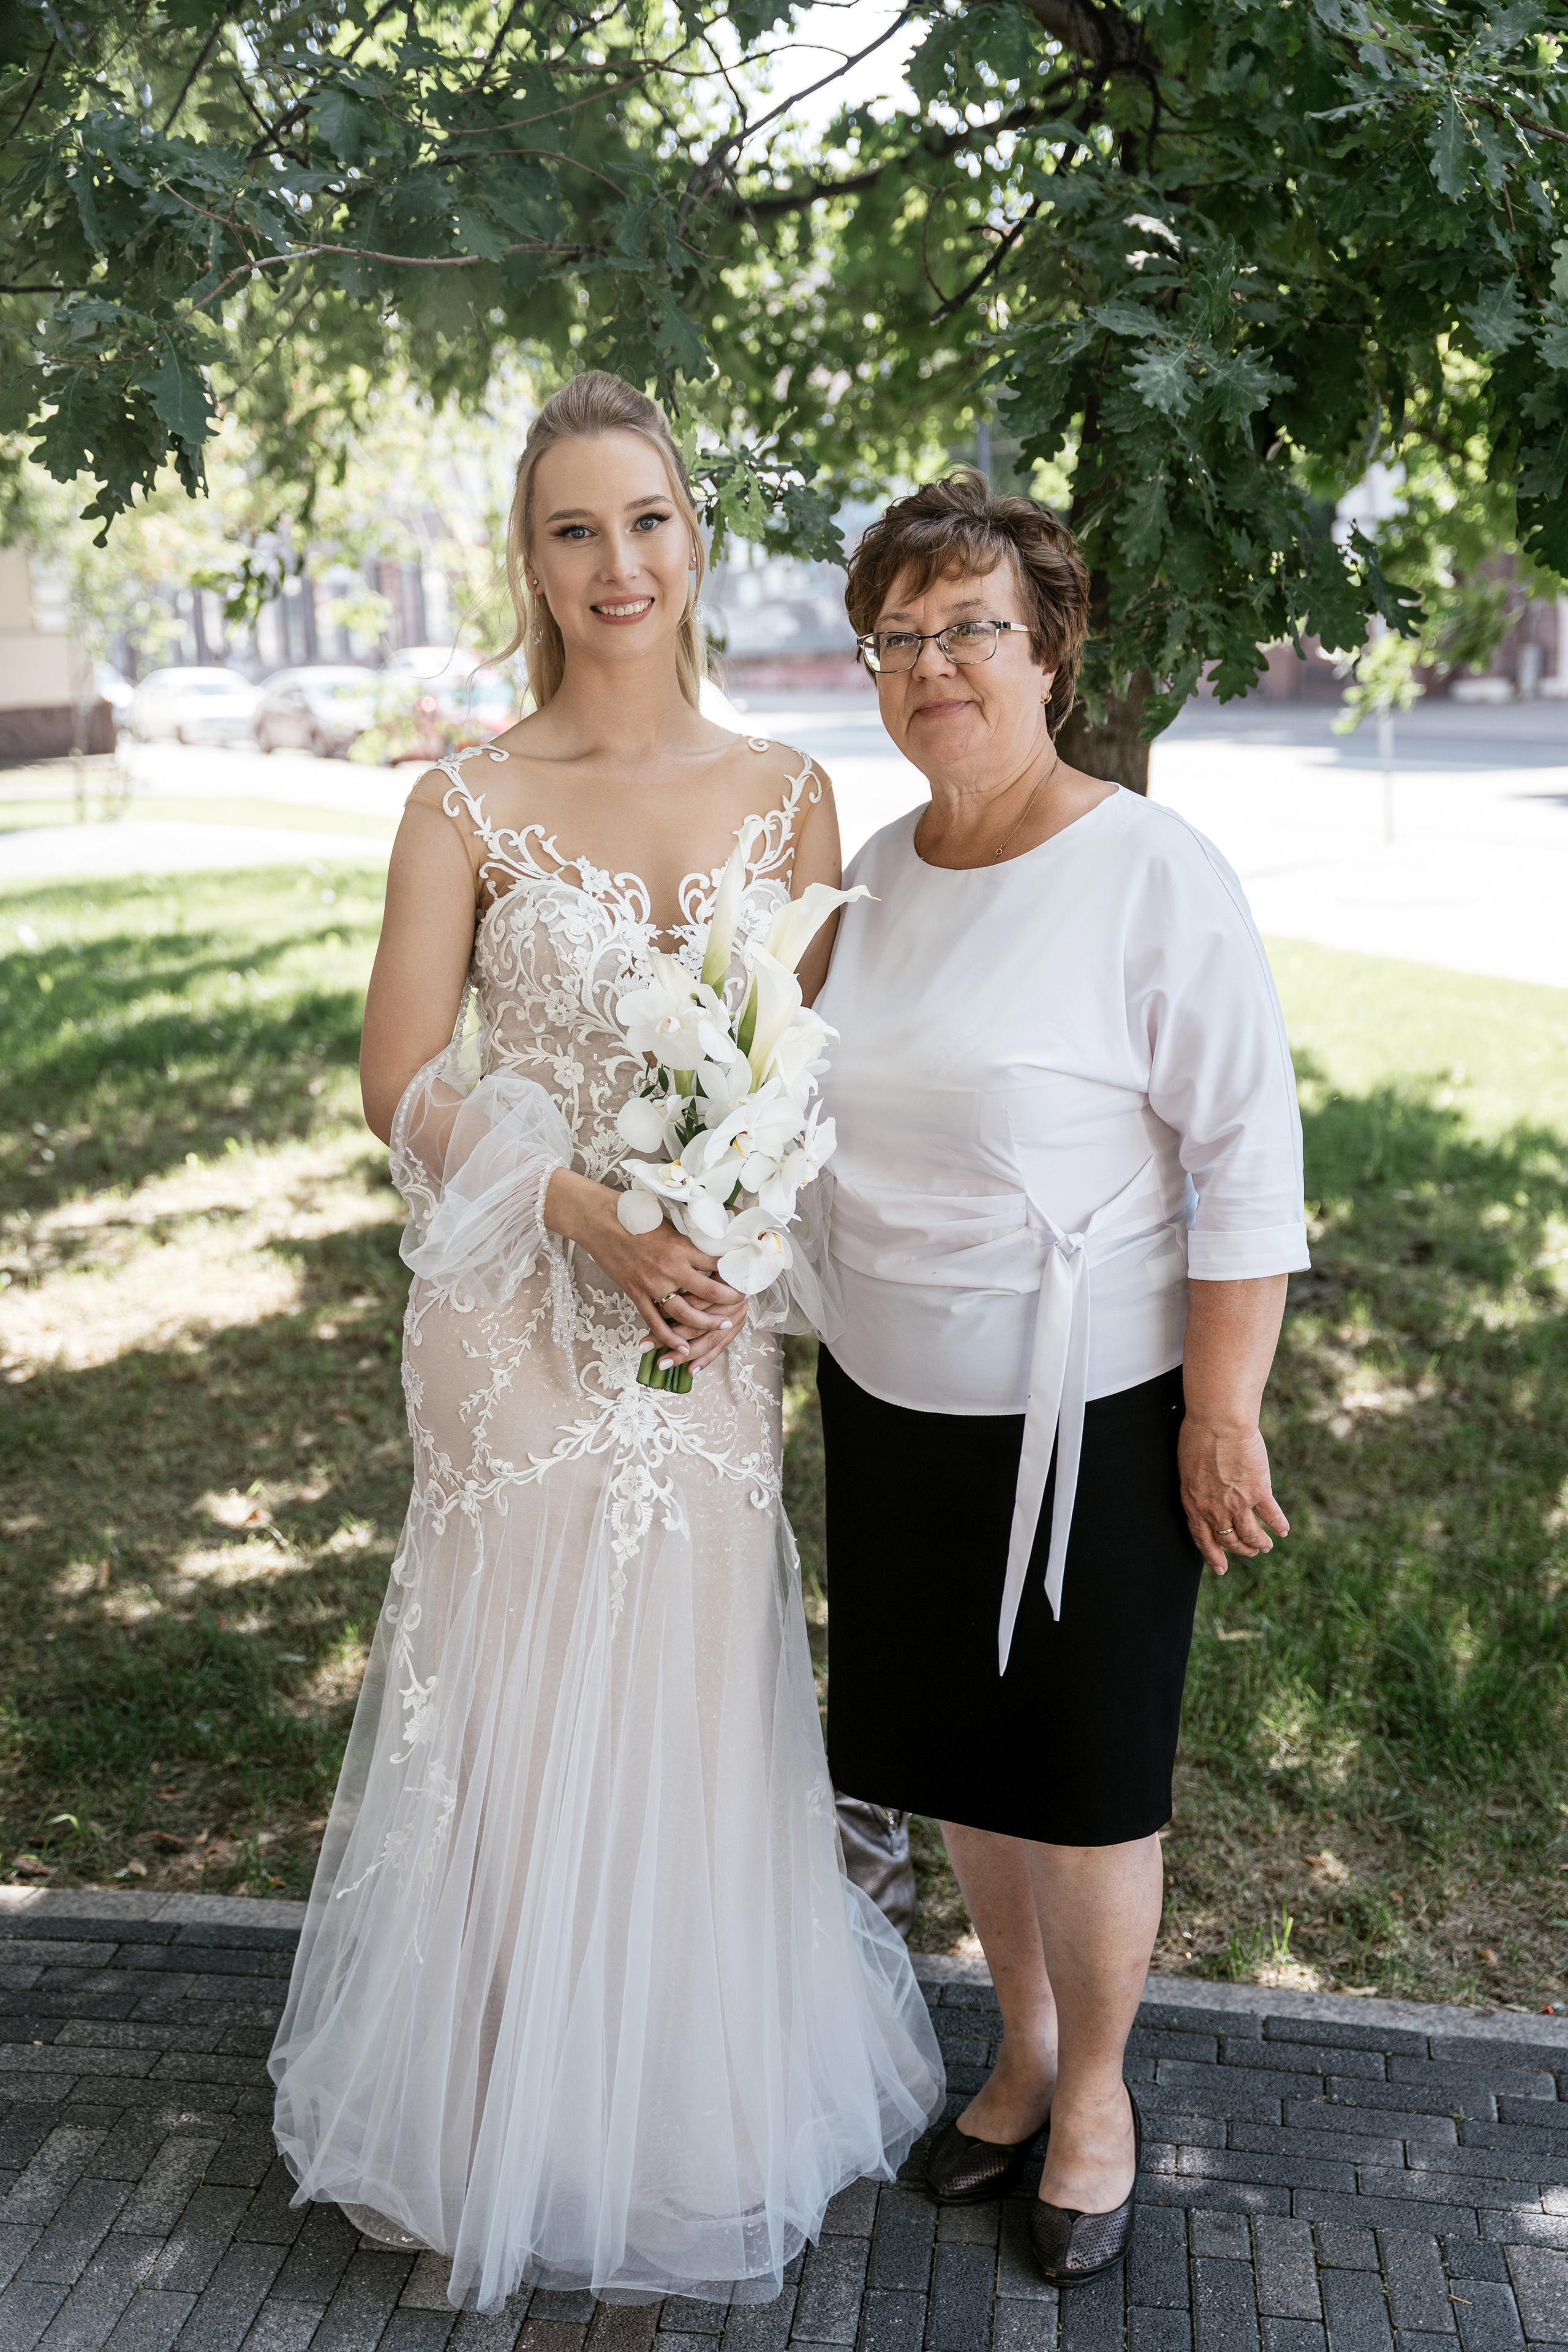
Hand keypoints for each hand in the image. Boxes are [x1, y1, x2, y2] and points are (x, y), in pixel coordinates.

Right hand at [544, 1171, 745, 1374]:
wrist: (599, 1221)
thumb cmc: (633, 1214)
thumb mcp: (668, 1220)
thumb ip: (688, 1236)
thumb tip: (710, 1240)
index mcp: (681, 1247)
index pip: (717, 1263)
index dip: (734, 1271)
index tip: (745, 1275)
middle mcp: (670, 1268)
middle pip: (709, 1291)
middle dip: (729, 1300)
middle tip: (742, 1304)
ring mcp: (652, 1284)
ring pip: (685, 1313)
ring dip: (706, 1323)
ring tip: (722, 1327)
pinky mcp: (636, 1293)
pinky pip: (655, 1321)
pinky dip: (669, 1337)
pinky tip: (682, 1346)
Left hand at [1177, 1417, 1287, 1572]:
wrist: (1218, 1423)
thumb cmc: (1198, 1436)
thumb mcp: (1188, 1468)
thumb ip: (1197, 1487)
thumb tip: (1203, 1493)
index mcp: (1194, 1503)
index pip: (1202, 1537)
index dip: (1212, 1555)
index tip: (1220, 1568)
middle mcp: (1215, 1509)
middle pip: (1229, 1539)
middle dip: (1240, 1549)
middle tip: (1249, 1552)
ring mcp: (1238, 1503)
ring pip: (1251, 1535)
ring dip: (1259, 1543)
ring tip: (1266, 1547)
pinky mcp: (1259, 1492)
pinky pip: (1271, 1516)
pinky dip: (1278, 1525)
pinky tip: (1283, 1530)